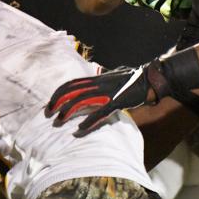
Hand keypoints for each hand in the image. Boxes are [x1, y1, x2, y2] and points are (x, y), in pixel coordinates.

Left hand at [46, 63, 162, 135]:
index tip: (51, 104)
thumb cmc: (133, 77)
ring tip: (59, 121)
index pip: (71, 84)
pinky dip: (88, 122)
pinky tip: (80, 129)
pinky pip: (99, 113)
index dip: (58, 93)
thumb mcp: (116, 73)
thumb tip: (99, 69)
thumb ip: (105, 73)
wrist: (150, 79)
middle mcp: (99, 83)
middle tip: (48, 114)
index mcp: (97, 78)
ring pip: (81, 101)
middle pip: (71, 91)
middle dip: (57, 102)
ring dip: (68, 112)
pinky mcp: (116, 102)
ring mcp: (107, 92)